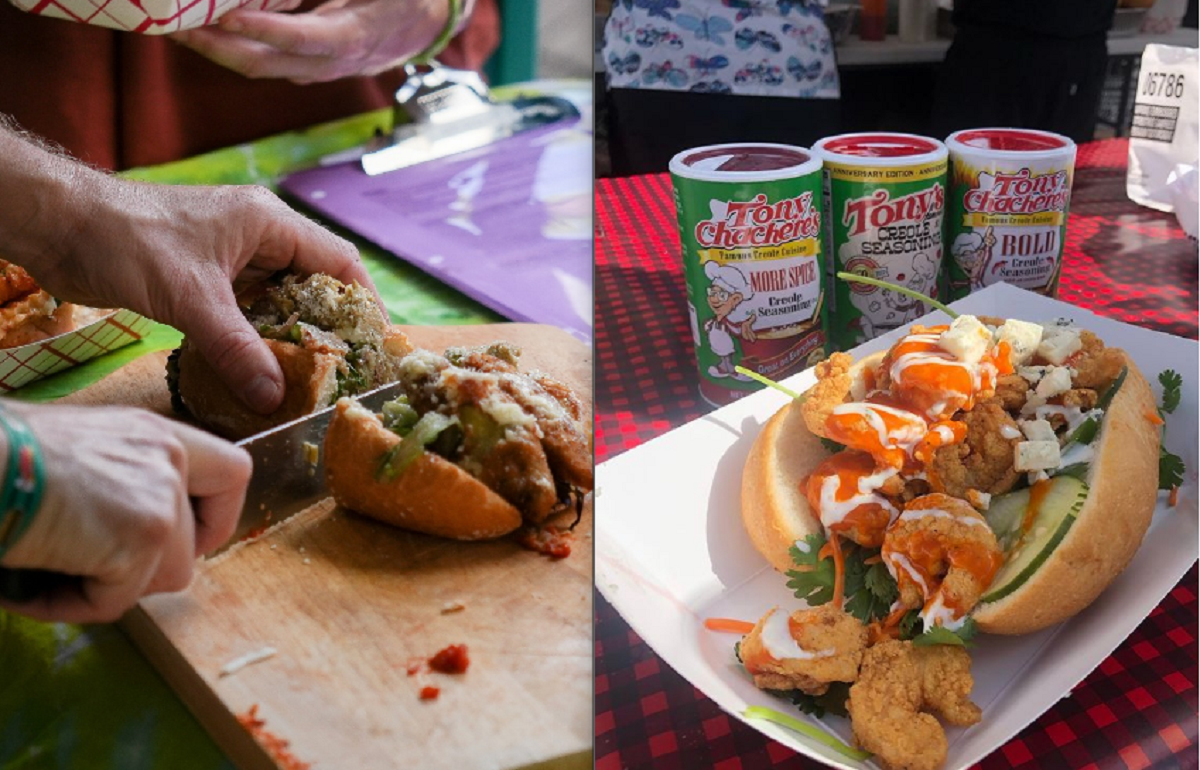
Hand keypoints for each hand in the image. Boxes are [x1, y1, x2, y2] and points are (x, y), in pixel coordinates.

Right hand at [0, 403, 250, 623]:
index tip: (187, 542)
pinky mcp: (142, 537)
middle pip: (195, 546)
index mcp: (155, 433)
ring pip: (162, 579)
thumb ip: (121, 476)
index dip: (216, 518)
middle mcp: (168, 458)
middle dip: (146, 571)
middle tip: (92, 571)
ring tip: (48, 573)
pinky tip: (29, 586)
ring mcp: (160, 497)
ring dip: (106, 588)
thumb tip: (120, 528)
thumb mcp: (79, 449)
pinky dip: (71, 605)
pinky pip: (117, 601)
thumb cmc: (2, 455)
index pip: (232, 472)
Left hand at [35, 173, 378, 413]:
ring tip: (307, 378)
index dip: (365, 303)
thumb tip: (274, 398)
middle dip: (329, 326)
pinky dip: (256, 336)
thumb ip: (237, 349)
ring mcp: (229, 254)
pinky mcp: (203, 275)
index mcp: (269, 222)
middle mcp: (257, 234)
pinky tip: (258, 368)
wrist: (59, 225)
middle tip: (343, 371)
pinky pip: (245, 308)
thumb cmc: (128, 240)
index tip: (376, 346)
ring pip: (279, 298)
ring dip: (290, 334)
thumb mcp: (191, 299)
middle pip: (314, 282)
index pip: (340, 262)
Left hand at [171, 0, 450, 83]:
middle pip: (264, 64)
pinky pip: (263, 61)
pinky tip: (206, 29)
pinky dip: (232, 47)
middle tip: (174, 24)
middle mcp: (330, 63)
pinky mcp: (309, 67)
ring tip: (174, 26)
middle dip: (215, 47)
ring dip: (215, 49)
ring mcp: (318, 70)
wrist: (423, 22)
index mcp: (351, 38)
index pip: (300, 39)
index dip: (262, 29)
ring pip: (258, 67)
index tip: (226, 12)